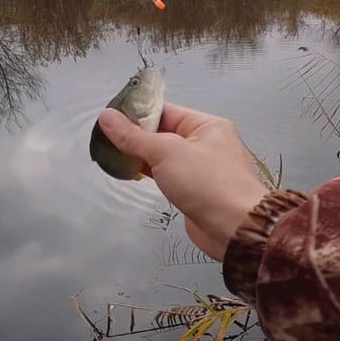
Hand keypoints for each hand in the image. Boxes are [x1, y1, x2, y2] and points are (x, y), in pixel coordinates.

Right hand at [96, 103, 270, 260]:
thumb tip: (107, 117)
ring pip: (162, 155)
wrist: (235, 229)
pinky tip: (129, 172)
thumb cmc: (209, 184)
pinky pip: (166, 174)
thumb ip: (133, 136)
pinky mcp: (193, 190)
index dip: (137, 113)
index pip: (165, 111)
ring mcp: (199, 168)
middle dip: (135, 136)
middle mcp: (205, 143)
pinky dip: (148, 172)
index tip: (110, 117)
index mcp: (206, 125)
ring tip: (111, 153)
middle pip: (162, 133)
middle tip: (105, 137)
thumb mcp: (166, 152)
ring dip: (140, 155)